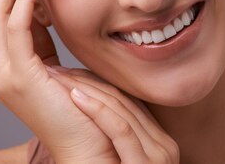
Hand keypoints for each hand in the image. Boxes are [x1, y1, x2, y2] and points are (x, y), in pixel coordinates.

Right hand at [0, 0, 115, 162]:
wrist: (92, 150)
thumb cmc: (89, 109)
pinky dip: (25, 3)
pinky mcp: (17, 79)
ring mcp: (3, 74)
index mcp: (10, 63)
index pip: (3, 9)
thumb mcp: (67, 63)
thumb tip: (52, 2)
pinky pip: (16, 31)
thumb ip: (53, 36)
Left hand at [46, 67, 179, 163]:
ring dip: (89, 92)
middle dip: (90, 84)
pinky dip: (97, 111)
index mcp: (160, 143)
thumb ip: (115, 135)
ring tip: (61, 78)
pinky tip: (76, 96)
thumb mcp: (117, 159)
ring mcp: (159, 158)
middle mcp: (165, 148)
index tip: (68, 71)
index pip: (129, 103)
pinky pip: (121, 130)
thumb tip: (89, 98)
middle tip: (59, 69)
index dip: (97, 85)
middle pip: (126, 104)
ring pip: (122, 112)